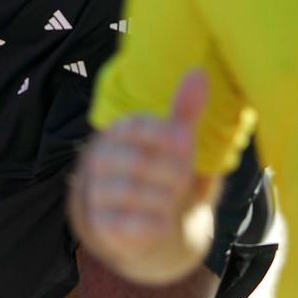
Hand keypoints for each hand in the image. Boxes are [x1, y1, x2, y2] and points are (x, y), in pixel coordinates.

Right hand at [76, 70, 208, 269]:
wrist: (155, 225)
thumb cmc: (166, 175)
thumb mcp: (178, 143)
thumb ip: (186, 110)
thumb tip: (199, 72)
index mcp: (118, 132)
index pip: (136, 127)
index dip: (166, 136)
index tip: (186, 143)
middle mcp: (101, 159)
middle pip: (139, 161)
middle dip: (172, 172)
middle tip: (183, 178)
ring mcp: (98, 193)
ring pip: (134, 192)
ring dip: (165, 198)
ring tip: (172, 198)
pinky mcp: (102, 225)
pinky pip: (132, 224)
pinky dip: (156, 223)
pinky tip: (163, 219)